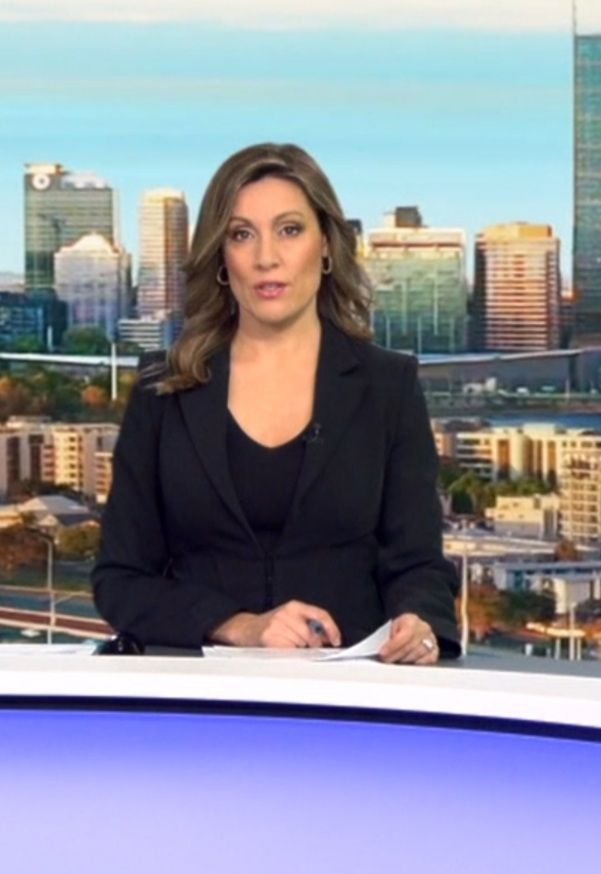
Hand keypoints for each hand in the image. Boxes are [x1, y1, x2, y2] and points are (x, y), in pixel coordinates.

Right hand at [209, 600, 340, 648]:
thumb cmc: (272, 625)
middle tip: (303, 647)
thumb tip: (327, 639)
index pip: (320, 614)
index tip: (336, 640)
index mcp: (295, 606)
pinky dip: (288, 653)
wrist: (247, 628)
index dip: (331, 628)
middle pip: (310, 635)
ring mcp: (277, 624)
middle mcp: (286, 613)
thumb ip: (310, 626)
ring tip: (287, 645)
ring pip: (300, 645)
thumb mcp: (292, 619)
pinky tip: (281, 648)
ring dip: (298, 649)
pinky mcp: (269, 637)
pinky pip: (288, 651)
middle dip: (311, 645)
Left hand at [378, 613, 438, 664]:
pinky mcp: (435, 651)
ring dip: (405, 661)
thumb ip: (388, 638)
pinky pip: (428, 660)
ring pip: (419, 654)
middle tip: (386, 660)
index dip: (393, 646)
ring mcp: (431, 640)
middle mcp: (424, 629)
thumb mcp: (392, 628)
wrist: (411, 627)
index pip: (405, 634)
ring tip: (394, 663)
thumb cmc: (400, 629)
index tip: (383, 653)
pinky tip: (408, 665)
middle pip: (411, 646)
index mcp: (412, 620)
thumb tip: (383, 651)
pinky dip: (417, 664)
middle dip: (396, 655)